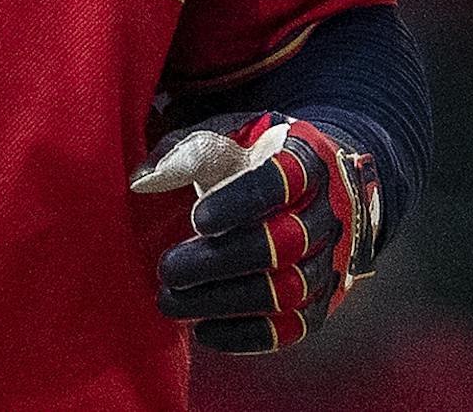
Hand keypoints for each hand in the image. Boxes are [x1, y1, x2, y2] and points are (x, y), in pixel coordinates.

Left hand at [131, 111, 380, 353]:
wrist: (323, 183)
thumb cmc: (257, 157)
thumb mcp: (228, 137)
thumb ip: (187, 151)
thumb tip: (142, 180)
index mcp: (305, 160)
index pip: (281, 181)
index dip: (240, 201)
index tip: (197, 219)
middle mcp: (327, 212)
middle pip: (285, 243)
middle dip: (222, 261)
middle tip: (168, 270)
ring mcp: (330, 258)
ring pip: (290, 290)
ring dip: (227, 301)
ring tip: (173, 301)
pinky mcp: (324, 298)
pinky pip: (296, 326)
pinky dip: (250, 335)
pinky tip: (204, 330)